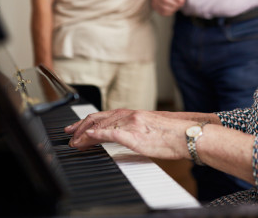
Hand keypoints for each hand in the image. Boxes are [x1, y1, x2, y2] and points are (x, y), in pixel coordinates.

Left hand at [65, 109, 192, 160]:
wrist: (189, 135)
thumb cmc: (175, 135)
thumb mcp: (151, 127)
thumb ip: (136, 129)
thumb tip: (125, 135)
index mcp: (134, 114)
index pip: (105, 115)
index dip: (87, 122)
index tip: (76, 129)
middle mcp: (131, 116)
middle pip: (98, 118)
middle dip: (80, 127)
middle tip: (68, 135)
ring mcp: (132, 125)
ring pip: (101, 126)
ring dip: (84, 135)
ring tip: (74, 143)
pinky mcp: (135, 136)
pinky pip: (112, 134)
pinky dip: (97, 135)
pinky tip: (88, 138)